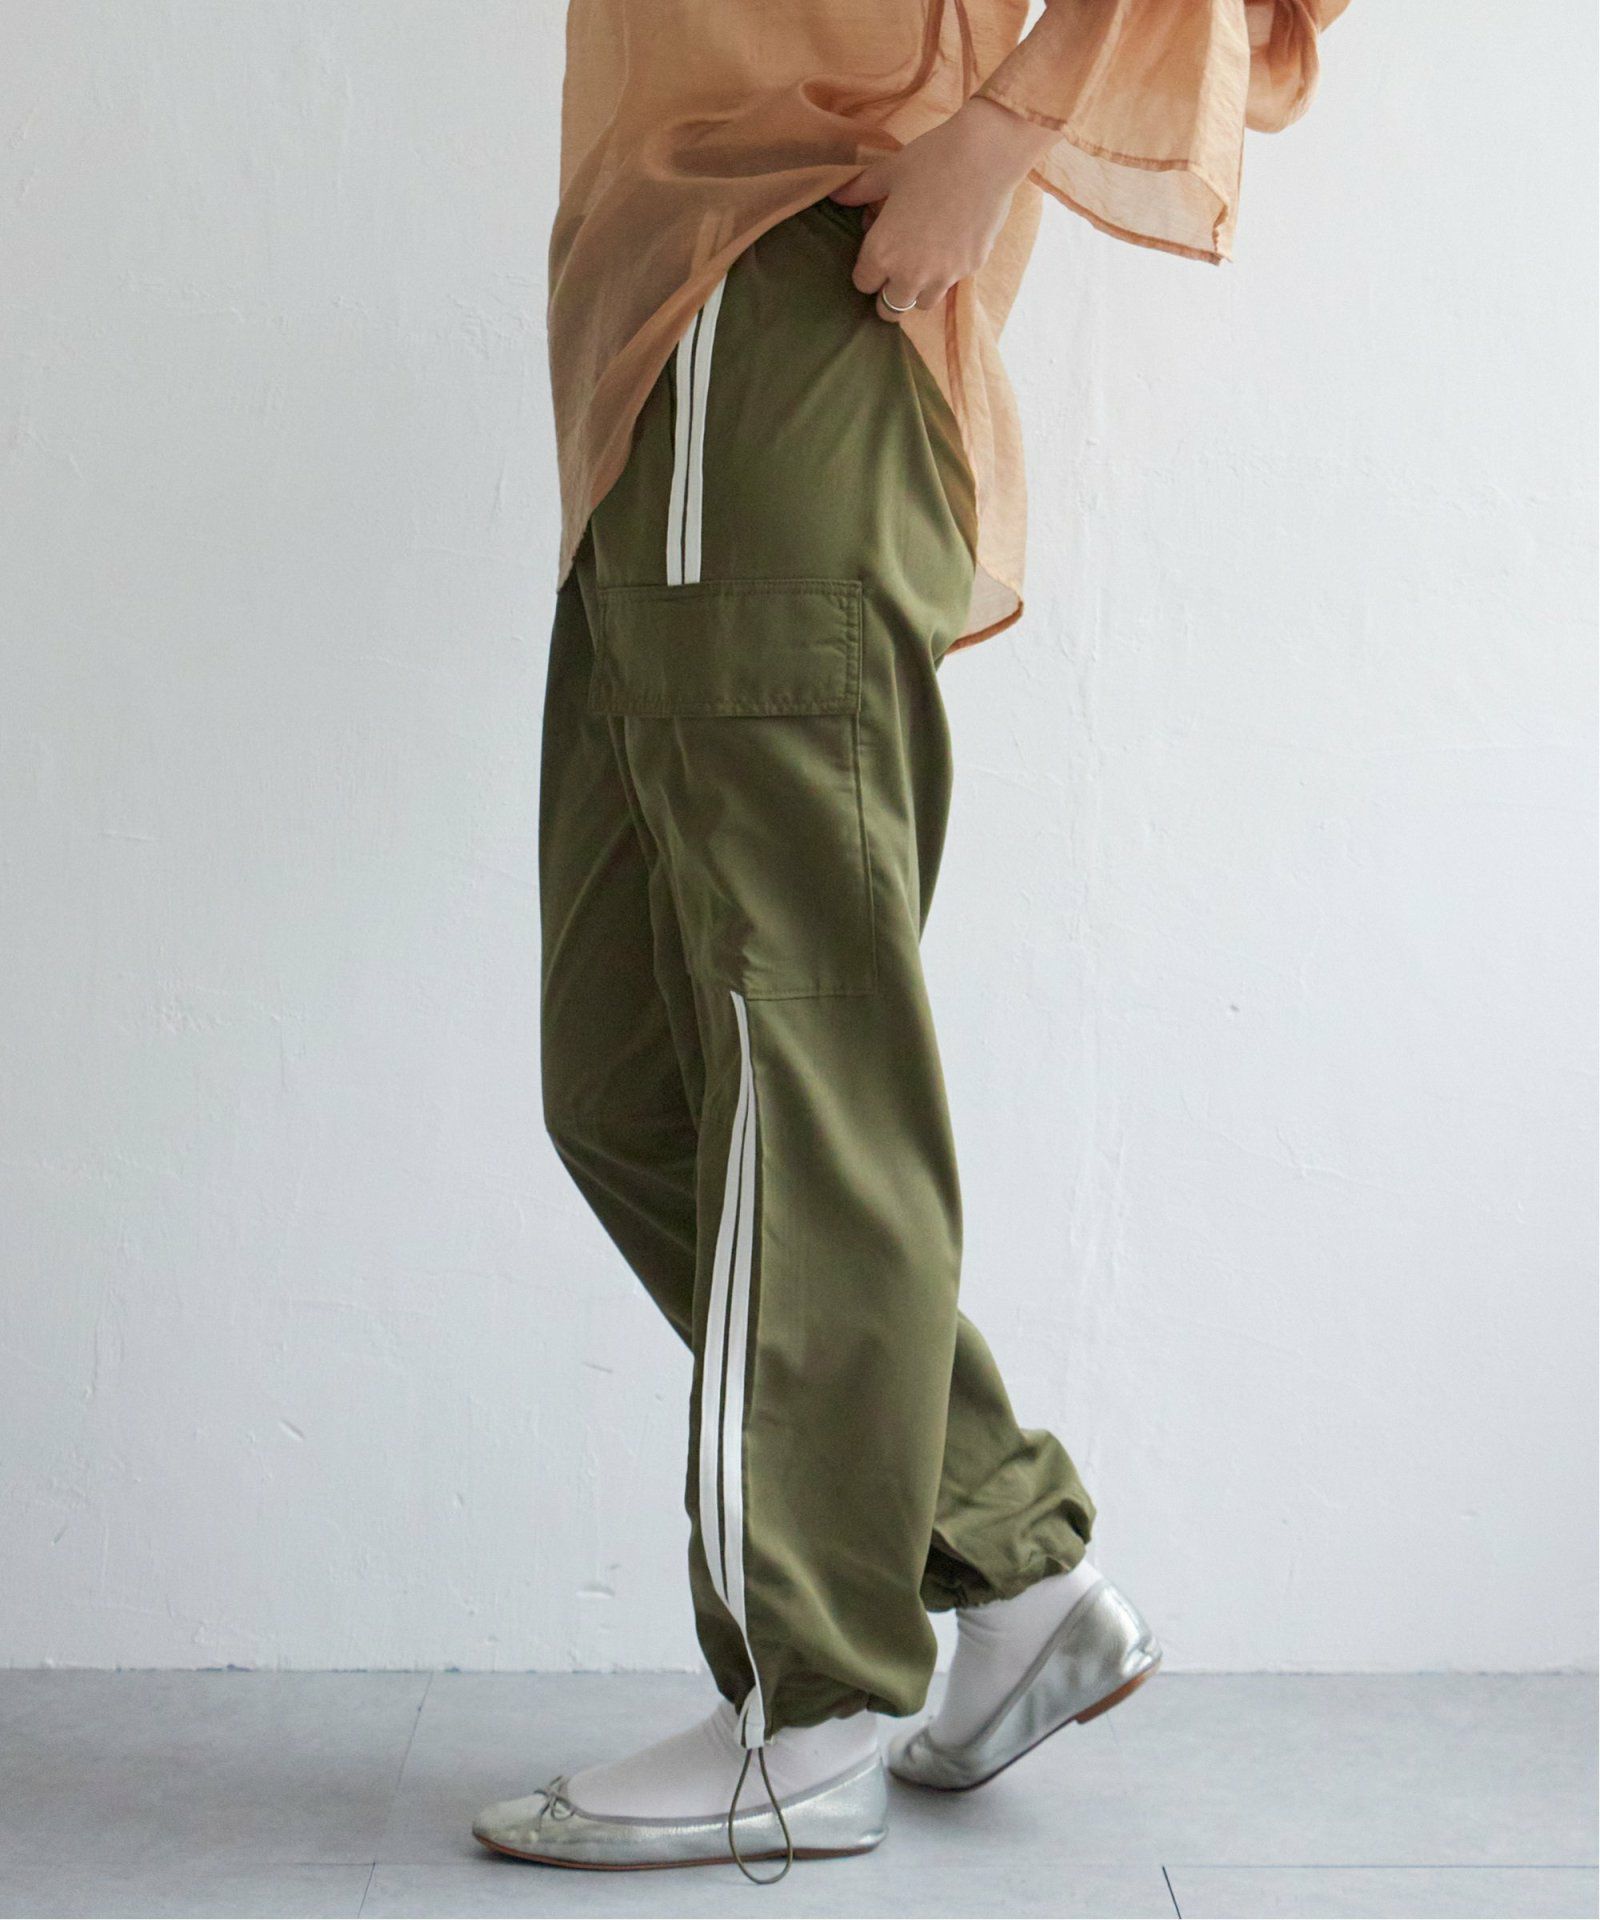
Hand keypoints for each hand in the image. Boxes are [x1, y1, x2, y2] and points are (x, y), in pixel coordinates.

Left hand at [830, 96, 1056, 322]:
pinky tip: (950, 245)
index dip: (866, 271)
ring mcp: (943, 276)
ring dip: (917, 290)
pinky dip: (946, 273)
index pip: (863, 284)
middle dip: (888, 293)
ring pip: (921, 304)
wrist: (986, 155)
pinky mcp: (970, 269)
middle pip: (889, 308)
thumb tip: (836, 196)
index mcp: (883, 252)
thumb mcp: (889, 172)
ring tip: (922, 263)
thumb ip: (860, 190)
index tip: (874, 255)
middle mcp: (910, 273)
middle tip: (894, 272)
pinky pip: (951, 283)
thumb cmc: (931, 159)